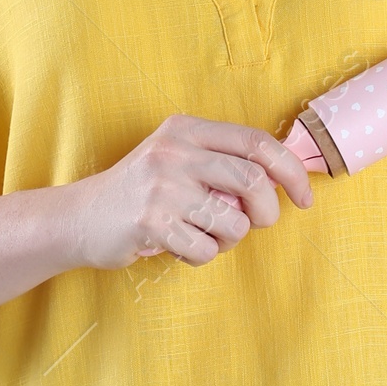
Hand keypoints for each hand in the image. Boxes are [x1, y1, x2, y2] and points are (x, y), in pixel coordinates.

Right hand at [72, 115, 312, 270]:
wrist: (81, 217)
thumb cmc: (143, 191)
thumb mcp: (178, 158)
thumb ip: (222, 160)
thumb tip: (283, 179)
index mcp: (188, 129)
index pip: (257, 141)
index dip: (290, 170)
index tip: (305, 196)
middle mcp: (175, 151)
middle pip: (253, 182)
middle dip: (267, 212)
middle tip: (255, 224)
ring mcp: (162, 186)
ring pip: (234, 223)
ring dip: (229, 240)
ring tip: (204, 234)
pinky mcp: (151, 222)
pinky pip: (206, 250)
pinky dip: (202, 256)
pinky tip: (179, 246)